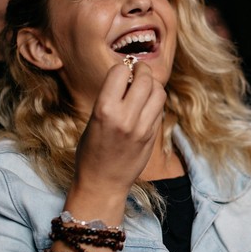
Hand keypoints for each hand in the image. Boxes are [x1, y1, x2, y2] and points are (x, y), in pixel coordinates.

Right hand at [70, 61, 165, 206]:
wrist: (102, 183)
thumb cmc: (91, 151)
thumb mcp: (93, 120)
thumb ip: (111, 98)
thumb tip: (128, 75)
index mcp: (104, 110)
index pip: (119, 72)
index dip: (121, 68)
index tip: (122, 71)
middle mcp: (125, 118)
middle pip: (145, 79)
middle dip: (142, 70)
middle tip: (138, 72)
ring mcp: (142, 128)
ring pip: (159, 92)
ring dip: (153, 85)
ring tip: (145, 87)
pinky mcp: (152, 136)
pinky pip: (160, 109)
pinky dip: (155, 102)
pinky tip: (146, 106)